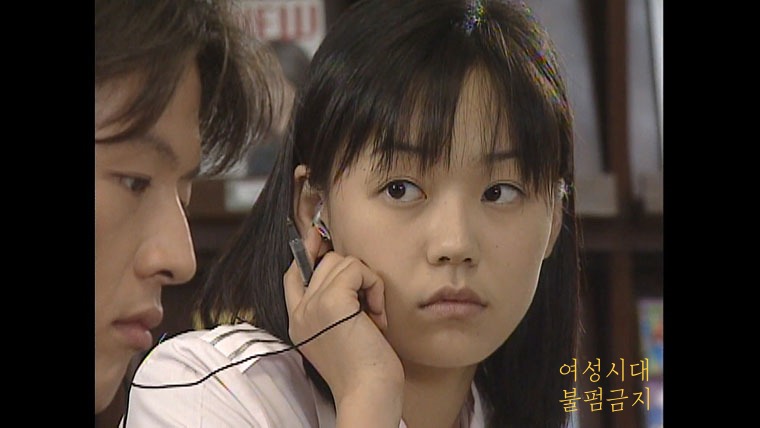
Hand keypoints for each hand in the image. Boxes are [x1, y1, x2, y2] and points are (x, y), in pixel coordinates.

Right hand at [283, 225, 403, 425]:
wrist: (368, 392)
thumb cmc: (364, 368)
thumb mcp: (341, 333)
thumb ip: (334, 306)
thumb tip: (347, 269)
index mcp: (297, 321)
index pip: (293, 274)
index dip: (308, 252)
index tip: (321, 237)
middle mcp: (299, 312)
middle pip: (324, 262)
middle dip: (353, 274)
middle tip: (368, 307)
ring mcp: (311, 306)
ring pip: (341, 261)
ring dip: (367, 282)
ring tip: (373, 315)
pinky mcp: (331, 301)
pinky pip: (356, 268)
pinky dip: (374, 285)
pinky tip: (377, 315)